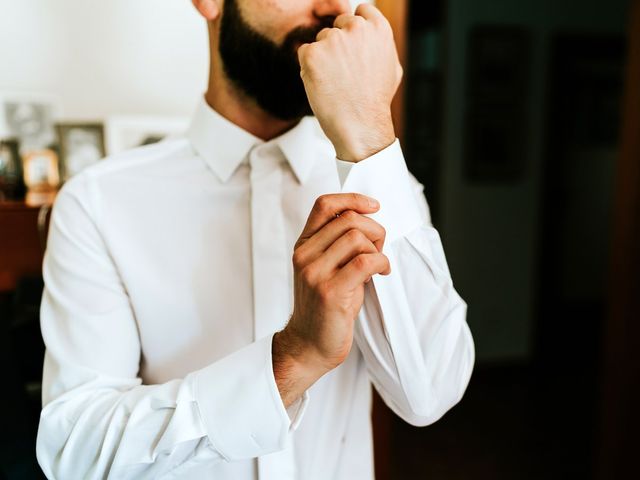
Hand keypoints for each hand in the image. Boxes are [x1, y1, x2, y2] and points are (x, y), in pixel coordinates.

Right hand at [273, 193, 390, 405]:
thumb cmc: (325, 307)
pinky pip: (365, 262)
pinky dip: (381, 263)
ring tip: (378, 265)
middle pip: (348, 219)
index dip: (353, 198)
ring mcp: (314, 273)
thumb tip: (371, 223)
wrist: (310, 345)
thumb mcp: (327, 269)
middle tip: (379, 248)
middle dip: (374, 229)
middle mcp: (305, 255)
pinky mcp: (330, 291)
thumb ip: (340, 245)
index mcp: (304, 245)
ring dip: (377, 249)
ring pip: (357, 238)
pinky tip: (382, 273)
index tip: (374, 205)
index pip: (325, 205)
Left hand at [297, 4, 402, 161]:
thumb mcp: (392, 69)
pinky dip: (309, 67)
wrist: (360, 125)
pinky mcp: (312, 54)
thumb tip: (373, 36)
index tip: (353, 46)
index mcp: (378, 29)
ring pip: (320, 40)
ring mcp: (333, 40)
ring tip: (335, 82)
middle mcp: (357, 29)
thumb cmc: (375, 102)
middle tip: (343, 72)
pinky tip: (322, 83)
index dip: (354, 29)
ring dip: (323, 57)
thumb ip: (381, 45)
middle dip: (338, 43)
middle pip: (338, 24)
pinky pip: (304, 52)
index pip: (361, 11)